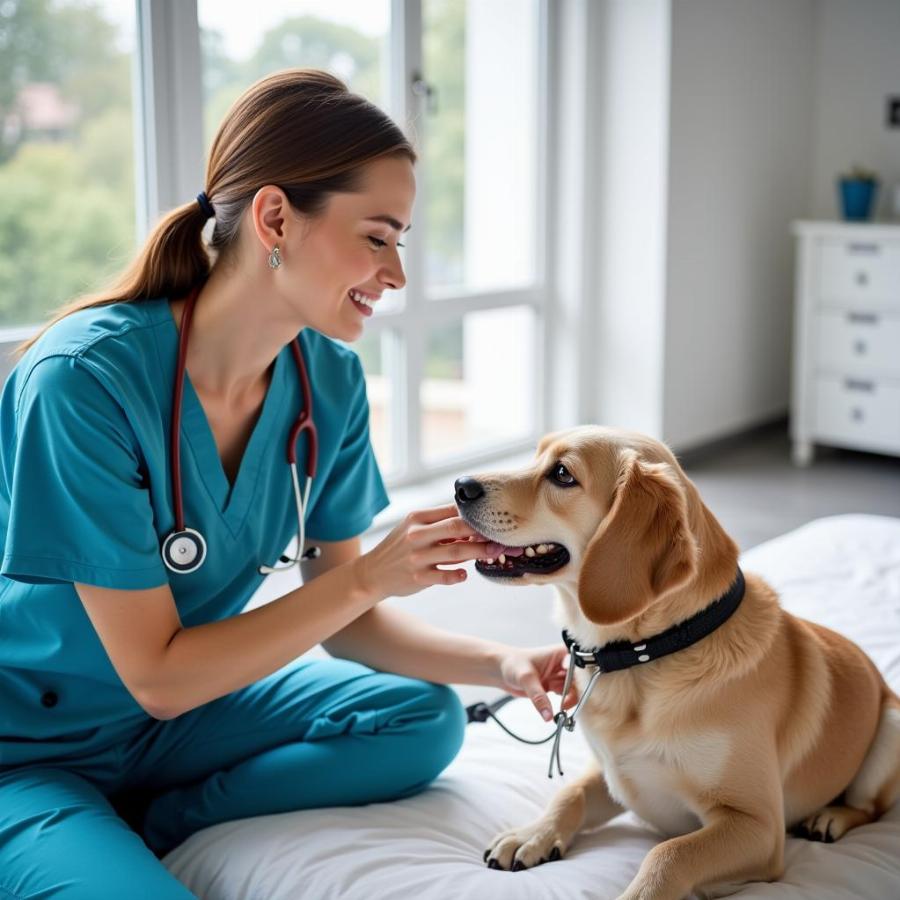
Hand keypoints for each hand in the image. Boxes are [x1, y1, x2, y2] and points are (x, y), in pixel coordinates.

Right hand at [353, 503, 504, 601]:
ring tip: (494, 553)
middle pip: (457, 527)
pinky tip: (465, 573)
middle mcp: (417, 535)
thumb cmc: (400, 547)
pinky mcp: (418, 578)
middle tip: (501, 536)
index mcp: (417, 518)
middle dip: (482, 532)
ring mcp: (418, 557)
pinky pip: (445, 576)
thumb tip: (473, 525)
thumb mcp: (413, 528)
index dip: (474, 515)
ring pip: (456, 551)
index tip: (492, 520)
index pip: (451, 510)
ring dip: (479, 552)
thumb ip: (439, 525)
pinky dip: (458, 575)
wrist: (373, 573)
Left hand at [497, 644, 578, 721]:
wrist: (501, 670)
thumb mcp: (525, 678)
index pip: (579, 667)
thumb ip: (538, 696)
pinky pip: (565, 698)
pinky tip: (558, 711)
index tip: (572, 693)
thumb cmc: (513, 664)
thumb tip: (548, 715)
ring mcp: (560, 676)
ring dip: (569, 702)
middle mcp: (564, 664)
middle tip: (565, 706)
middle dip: (574, 694)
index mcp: (562, 654)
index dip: (580, 680)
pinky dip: (563, 706)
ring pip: (574, 692)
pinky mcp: (555, 687)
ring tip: (561, 711)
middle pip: (580, 681)